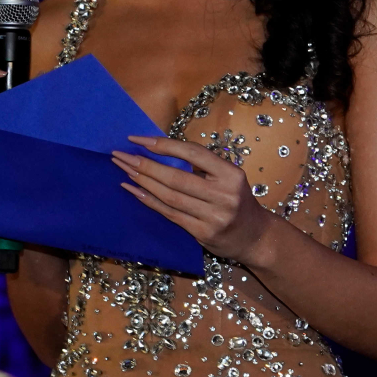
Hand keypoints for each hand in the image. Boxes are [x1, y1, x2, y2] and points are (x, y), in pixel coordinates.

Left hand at [112, 134, 275, 262]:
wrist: (255, 237)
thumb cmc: (237, 201)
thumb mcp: (230, 178)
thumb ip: (204, 167)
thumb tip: (162, 150)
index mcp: (231, 174)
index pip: (193, 153)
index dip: (163, 145)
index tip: (138, 139)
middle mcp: (224, 195)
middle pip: (175, 177)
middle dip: (144, 164)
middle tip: (121, 155)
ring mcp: (213, 216)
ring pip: (169, 196)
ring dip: (143, 181)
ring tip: (124, 170)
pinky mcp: (203, 233)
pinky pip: (170, 214)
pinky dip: (149, 201)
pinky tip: (133, 190)